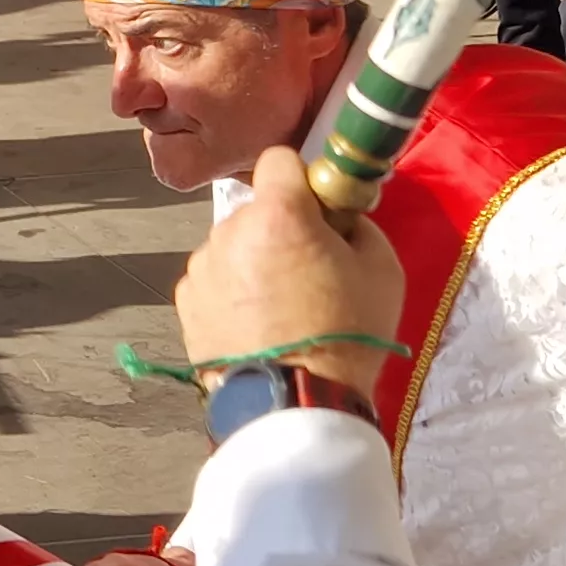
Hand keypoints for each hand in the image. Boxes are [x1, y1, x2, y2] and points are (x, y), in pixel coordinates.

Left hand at [176, 146, 404, 396]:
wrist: (294, 405)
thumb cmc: (347, 334)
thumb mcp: (381, 269)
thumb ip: (354, 223)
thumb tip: (333, 213)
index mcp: (276, 214)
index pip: (280, 160)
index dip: (303, 181)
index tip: (320, 211)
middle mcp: (228, 230)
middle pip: (258, 210)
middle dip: (281, 229)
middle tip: (309, 272)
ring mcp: (201, 267)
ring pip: (234, 245)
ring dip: (253, 261)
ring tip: (281, 308)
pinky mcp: (184, 302)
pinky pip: (214, 279)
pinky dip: (232, 292)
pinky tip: (255, 326)